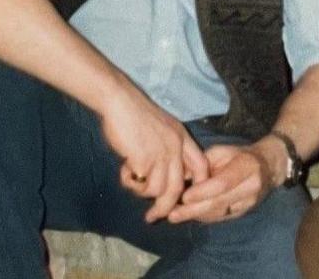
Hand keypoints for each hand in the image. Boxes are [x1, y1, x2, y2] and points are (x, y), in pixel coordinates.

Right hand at [100, 86, 208, 222]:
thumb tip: (162, 174)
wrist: (118, 101)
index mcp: (181, 137)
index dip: (198, 185)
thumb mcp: (160, 128)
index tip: (187, 199)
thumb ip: (166, 148)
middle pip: (178, 188)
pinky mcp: (144, 160)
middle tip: (153, 217)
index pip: (201, 166)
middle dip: (165, 207)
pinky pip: (140, 184)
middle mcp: (175, 147)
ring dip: (142, 191)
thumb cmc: (133, 114)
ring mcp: (161, 154)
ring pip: (158, 190)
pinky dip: (130, 183)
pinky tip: (123, 171)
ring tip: (131, 179)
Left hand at [166, 141, 277, 223]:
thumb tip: (181, 176)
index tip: (184, 197)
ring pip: (219, 213)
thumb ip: (203, 162)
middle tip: (172, 214)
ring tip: (175, 215)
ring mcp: (249, 202)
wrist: (267, 166)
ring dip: (196, 216)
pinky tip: (190, 215)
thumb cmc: (239, 155)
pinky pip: (222, 217)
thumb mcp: (222, 151)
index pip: (223, 183)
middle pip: (219, 203)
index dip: (202, 192)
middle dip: (193, 210)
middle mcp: (251, 187)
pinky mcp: (245, 212)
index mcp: (246, 166)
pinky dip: (204, 217)